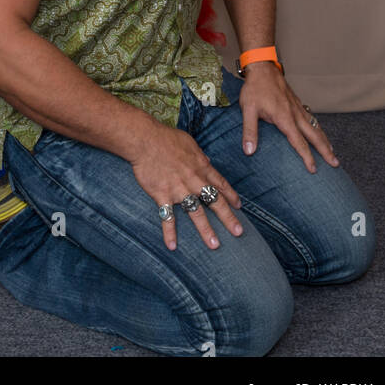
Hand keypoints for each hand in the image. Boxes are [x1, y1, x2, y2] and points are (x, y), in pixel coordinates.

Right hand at [130, 121, 242, 251]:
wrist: (145, 140)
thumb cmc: (166, 138)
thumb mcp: (189, 142)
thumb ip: (200, 155)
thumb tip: (208, 162)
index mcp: (201, 167)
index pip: (221, 184)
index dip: (231, 196)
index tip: (239, 207)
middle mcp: (194, 180)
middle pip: (215, 202)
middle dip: (228, 218)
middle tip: (239, 232)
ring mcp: (179, 190)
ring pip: (196, 213)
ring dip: (206, 230)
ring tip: (215, 245)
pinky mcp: (163, 195)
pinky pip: (167, 217)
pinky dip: (169, 232)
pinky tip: (172, 246)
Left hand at [239, 62, 339, 171]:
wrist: (263, 67)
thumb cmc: (255, 88)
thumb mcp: (248, 109)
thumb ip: (249, 131)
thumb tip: (248, 151)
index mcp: (284, 118)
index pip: (299, 142)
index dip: (307, 157)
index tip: (314, 169)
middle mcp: (295, 114)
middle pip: (314, 135)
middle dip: (325, 151)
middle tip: (335, 164)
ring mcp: (297, 107)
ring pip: (315, 126)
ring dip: (324, 140)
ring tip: (332, 152)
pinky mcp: (297, 102)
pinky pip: (311, 117)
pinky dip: (318, 127)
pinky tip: (319, 131)